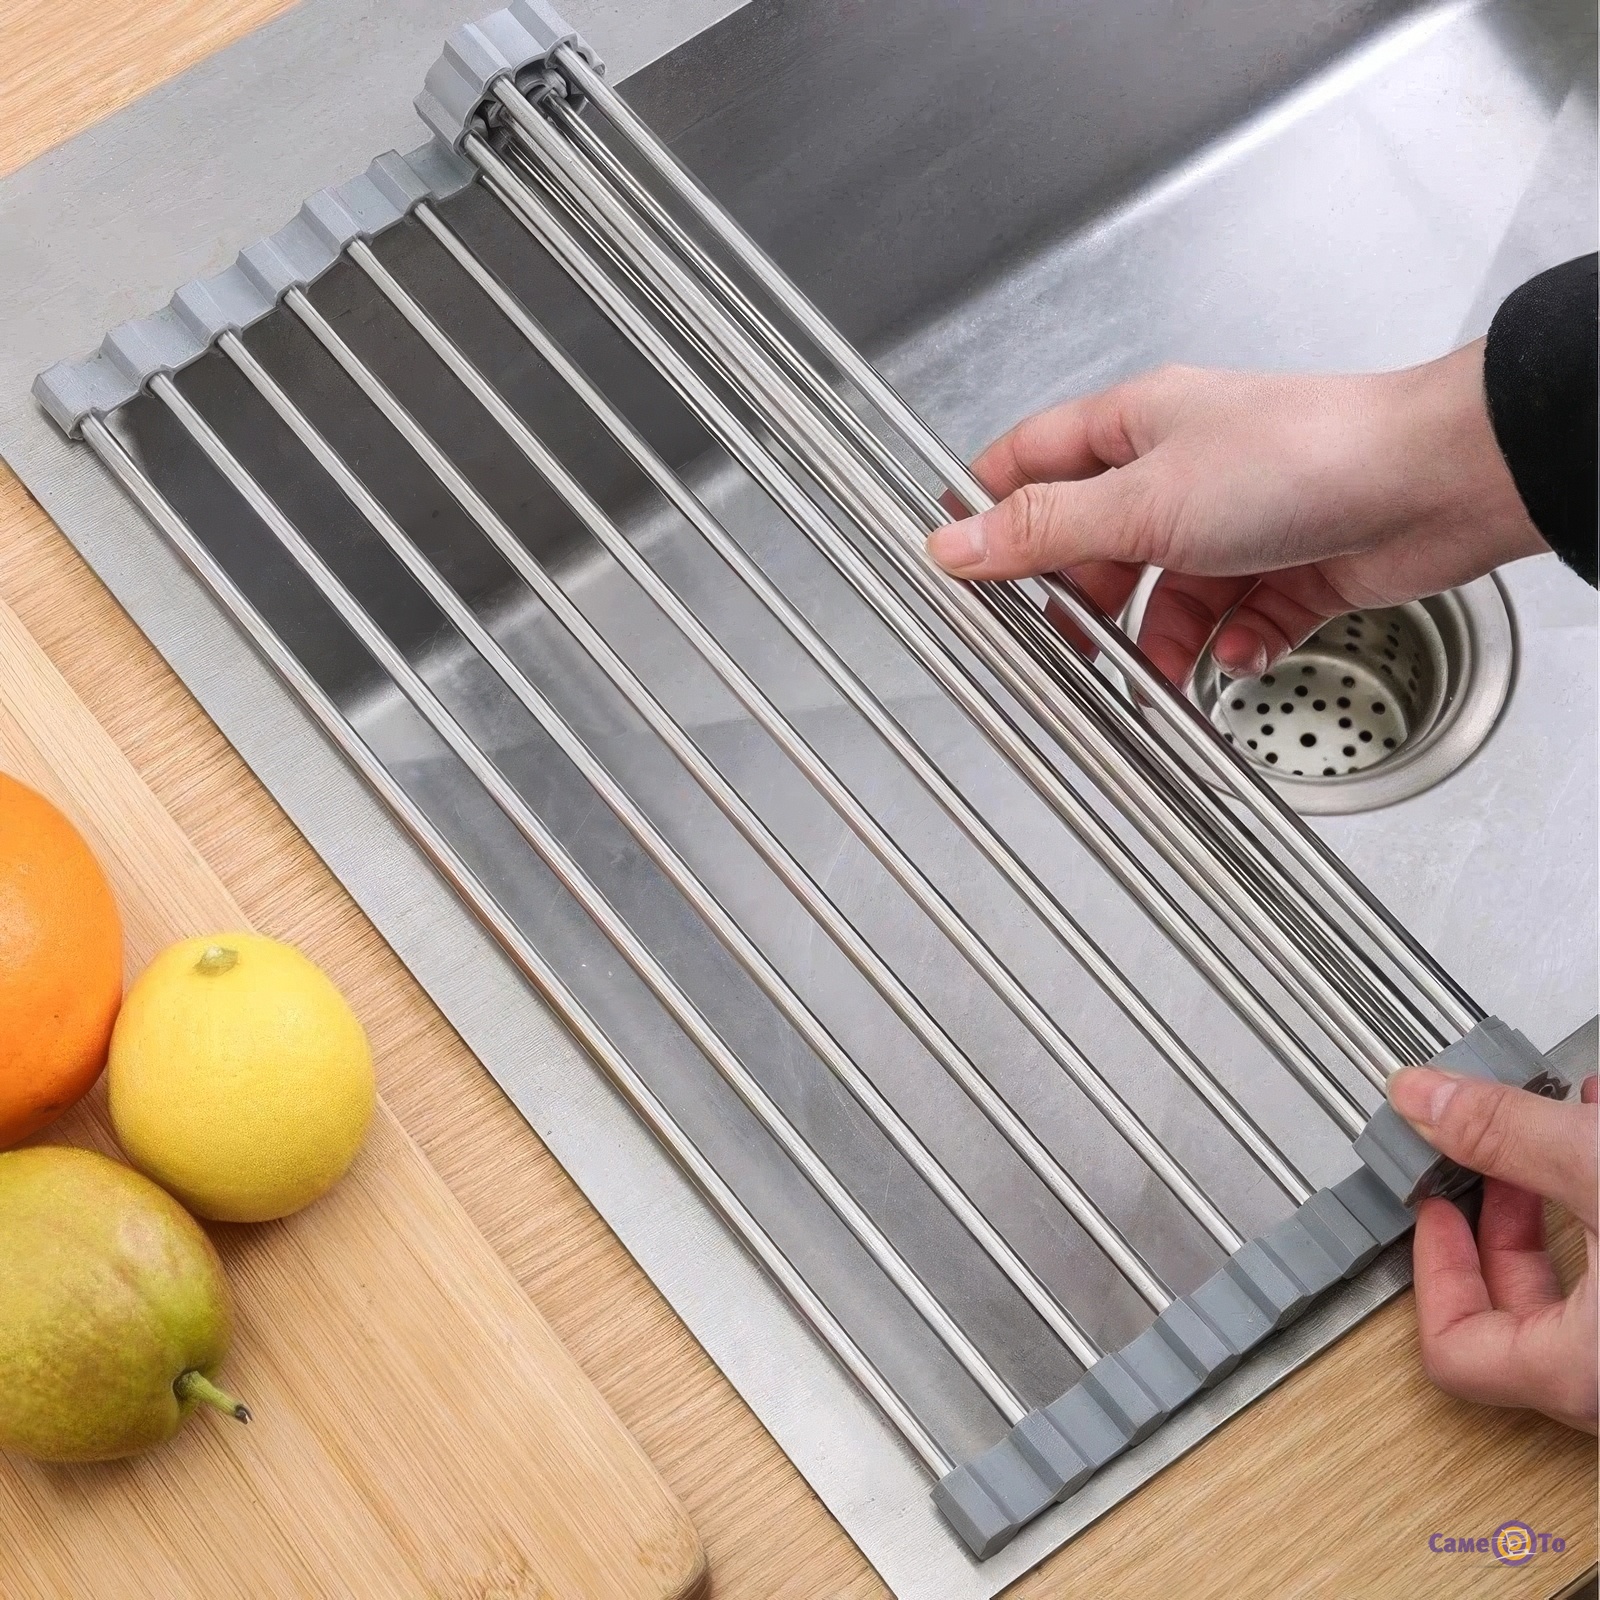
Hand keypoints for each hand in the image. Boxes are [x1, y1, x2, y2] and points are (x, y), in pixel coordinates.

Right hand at [927, 344, 1547, 685]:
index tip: (956, 566)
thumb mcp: (1143, 501)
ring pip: (1166, 596)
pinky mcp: (1288, 568)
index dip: (988, 509)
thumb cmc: (1302, 460)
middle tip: (1062, 650)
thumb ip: (1045, 530)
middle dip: (1080, 603)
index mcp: (1136, 427)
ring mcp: (1236, 521)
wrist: (1436, 485)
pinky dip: (1229, 649)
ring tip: (1161, 676)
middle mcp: (1182, 470)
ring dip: (1160, 642)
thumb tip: (953, 542)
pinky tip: (1235, 657)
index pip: (1032, 461)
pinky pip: (1234, 622)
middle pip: (1096, 543)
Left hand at [1386, 1065, 1597, 1432]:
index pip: (1457, 1352)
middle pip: (1521, 1317)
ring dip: (1566, 1205)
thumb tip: (1423, 1100)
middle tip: (1492, 1159)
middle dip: (1501, 1218)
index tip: (1431, 1208)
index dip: (1431, 1268)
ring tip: (1564, 1132)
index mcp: (1585, 1376)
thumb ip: (1504, 1135)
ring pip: (1585, 1297)